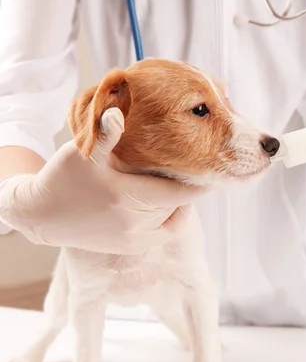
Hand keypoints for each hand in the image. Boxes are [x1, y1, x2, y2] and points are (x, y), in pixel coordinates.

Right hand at [0, 108, 203, 253]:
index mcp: (130, 198)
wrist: (40, 216)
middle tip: (194, 165)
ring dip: (179, 202)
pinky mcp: (129, 247)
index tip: (210, 163)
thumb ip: (105, 135)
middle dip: (188, 185)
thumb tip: (117, 114)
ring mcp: (134, 239)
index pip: (183, 192)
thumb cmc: (62, 179)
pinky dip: (171, 218)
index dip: (201, 178)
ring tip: (176, 180)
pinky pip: (164, 234)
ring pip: (175, 219)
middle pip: (180, 203)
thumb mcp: (83, 153)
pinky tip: (166, 202)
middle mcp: (137, 223)